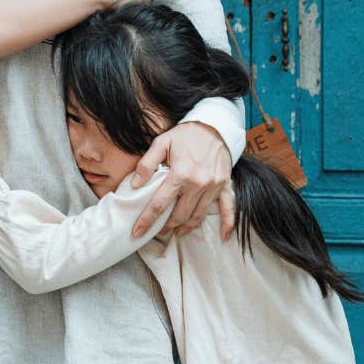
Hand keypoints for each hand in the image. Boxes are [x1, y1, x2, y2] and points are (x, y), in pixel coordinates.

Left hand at [130, 121, 233, 240]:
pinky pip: (229, 209)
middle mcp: (198, 184)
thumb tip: (134, 185)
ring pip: (198, 216)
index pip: (159, 204)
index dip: (147, 220)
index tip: (137, 231)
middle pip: (179, 215)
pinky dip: (227, 225)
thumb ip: (146, 164)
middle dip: (166, 227)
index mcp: (180, 174)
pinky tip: (223, 237)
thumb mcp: (161, 143)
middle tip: (156, 232)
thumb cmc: (185, 135)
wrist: (214, 126)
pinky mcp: (225, 185)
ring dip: (186, 228)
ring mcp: (214, 186)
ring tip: (176, 233)